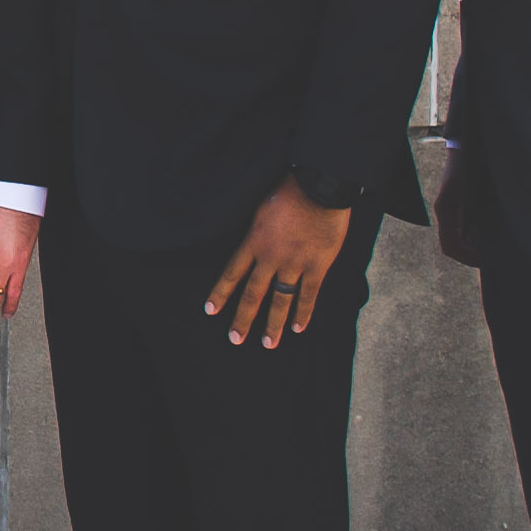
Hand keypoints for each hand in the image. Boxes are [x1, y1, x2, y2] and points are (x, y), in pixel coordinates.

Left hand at [207, 180, 359, 346]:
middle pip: (253, 294)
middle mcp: (271, 257)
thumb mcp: (260, 209)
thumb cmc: (289, 191)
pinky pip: (309, 295)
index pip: (231, 273)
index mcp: (254, 241)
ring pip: (280, 300)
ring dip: (273, 324)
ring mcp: (294, 264)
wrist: (319, 186)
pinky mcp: (317, 266)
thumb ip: (255, 232)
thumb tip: (250, 247)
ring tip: (268, 344)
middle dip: (243, 319)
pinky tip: (297, 328)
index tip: (210, 311)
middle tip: (235, 339)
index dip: (220, 293)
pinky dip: (303, 313)